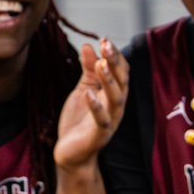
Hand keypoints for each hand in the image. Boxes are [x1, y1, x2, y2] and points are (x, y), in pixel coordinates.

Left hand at [53, 38, 128, 172]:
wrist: (72, 154)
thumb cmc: (79, 122)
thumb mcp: (83, 91)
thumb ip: (88, 71)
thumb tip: (89, 45)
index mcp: (114, 95)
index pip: (121, 72)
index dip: (115, 56)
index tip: (104, 39)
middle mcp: (117, 106)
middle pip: (121, 82)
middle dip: (115, 63)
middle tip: (106, 45)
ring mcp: (110, 121)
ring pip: (115, 98)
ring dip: (109, 81)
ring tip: (101, 64)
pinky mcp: (99, 135)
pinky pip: (101, 120)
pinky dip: (96, 107)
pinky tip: (88, 94)